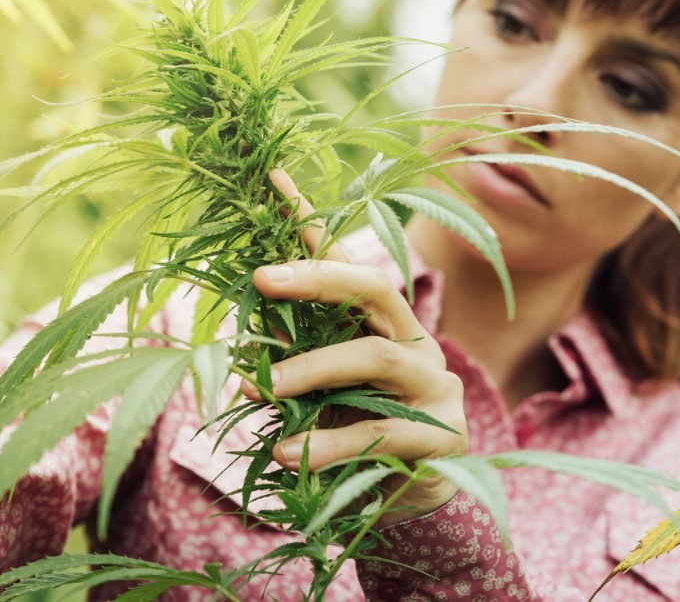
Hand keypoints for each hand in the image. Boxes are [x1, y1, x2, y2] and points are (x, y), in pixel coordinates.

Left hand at [243, 168, 467, 526]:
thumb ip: (298, 371)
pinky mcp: (441, 432)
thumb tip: (239, 361)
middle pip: (374, 290)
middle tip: (263, 279)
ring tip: (262, 390)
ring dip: (312, 369)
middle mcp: (415, 342)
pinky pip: (380, 429)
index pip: (347, 265)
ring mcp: (434, 384)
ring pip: (374, 355)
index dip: (311, 223)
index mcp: (384, 326)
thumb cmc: (361, 437)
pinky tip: (288, 455)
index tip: (272, 178)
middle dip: (318, 277)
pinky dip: (327, 442)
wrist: (415, 501)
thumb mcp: (326, 398)